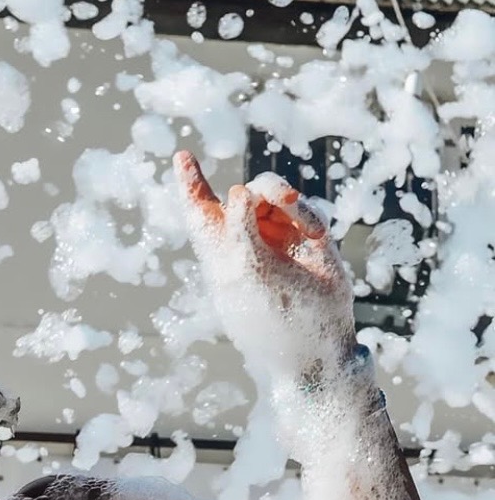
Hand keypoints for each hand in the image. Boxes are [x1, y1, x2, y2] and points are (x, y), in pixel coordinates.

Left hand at [174, 150, 355, 380]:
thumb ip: (239, 229)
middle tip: (251, 198)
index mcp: (221, 255)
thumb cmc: (273, 314)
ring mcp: (279, 237)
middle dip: (249, 194)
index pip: (200, 212)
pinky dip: (308, 213)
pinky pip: (304, 207)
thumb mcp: (247, 271)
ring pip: (273, 194)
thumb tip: (238, 190)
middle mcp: (247, 242)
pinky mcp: (310, 236)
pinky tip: (315, 236)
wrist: (317, 343)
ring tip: (291, 207)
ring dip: (280, 195)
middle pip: (241, 197)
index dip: (191, 184)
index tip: (181, 156)